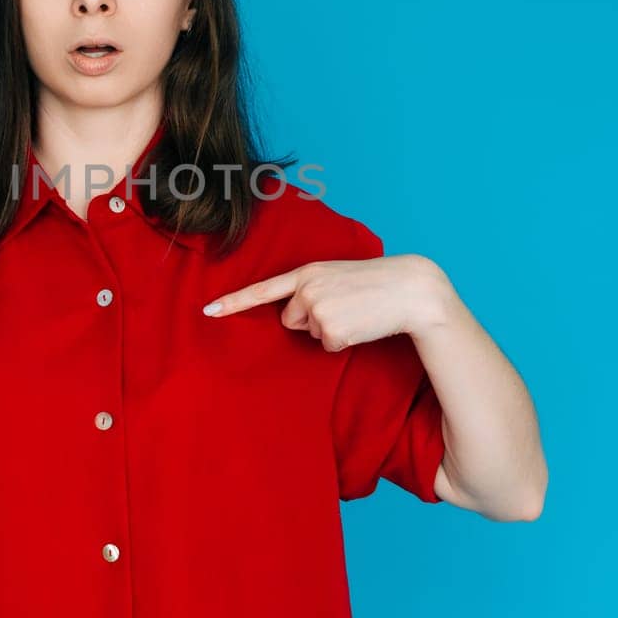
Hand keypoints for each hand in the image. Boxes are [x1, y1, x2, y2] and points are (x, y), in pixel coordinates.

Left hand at [201, 255, 440, 350]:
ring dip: (329, 328)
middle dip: (310, 319)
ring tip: (355, 312)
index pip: (262, 289)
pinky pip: (327, 345)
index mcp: (306, 272)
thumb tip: (293, 316)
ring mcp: (317, 310)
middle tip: (342, 306)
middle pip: (289, 319)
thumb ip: (310, 288)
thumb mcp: (336, 275)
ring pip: (309, 333)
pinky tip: (360, 325)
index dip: (233, 303)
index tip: (207, 312)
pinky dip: (344, 341)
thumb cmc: (374, 282)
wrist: (409, 287)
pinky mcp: (331, 330)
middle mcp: (306, 289)